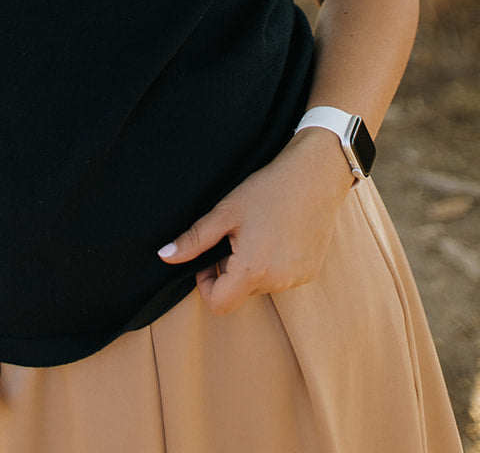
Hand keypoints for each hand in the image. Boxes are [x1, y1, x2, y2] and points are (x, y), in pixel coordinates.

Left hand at [158, 128, 354, 315]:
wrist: (315, 175)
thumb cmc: (268, 189)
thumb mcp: (225, 212)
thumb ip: (194, 240)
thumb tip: (164, 257)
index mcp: (252, 270)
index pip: (219, 304)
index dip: (206, 284)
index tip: (210, 257)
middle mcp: (277, 282)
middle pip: (240, 292)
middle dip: (231, 271)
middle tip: (236, 235)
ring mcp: (297, 279)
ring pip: (262, 284)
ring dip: (254, 266)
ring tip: (260, 230)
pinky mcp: (311, 271)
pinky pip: (282, 277)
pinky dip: (275, 262)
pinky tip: (279, 233)